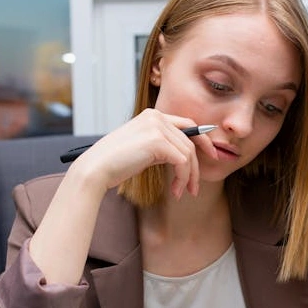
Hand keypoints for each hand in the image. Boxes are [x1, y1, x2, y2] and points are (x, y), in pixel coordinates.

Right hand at [69, 109, 217, 197]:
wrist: (96, 169)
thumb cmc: (115, 163)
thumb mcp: (142, 148)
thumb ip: (161, 145)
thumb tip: (183, 157)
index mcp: (152, 115)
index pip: (187, 124)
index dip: (202, 140)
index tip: (212, 155)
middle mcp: (156, 117)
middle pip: (190, 141)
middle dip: (196, 167)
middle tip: (195, 187)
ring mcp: (157, 127)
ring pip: (188, 154)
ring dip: (188, 177)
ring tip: (182, 192)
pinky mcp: (158, 141)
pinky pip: (182, 162)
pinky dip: (183, 178)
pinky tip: (176, 191)